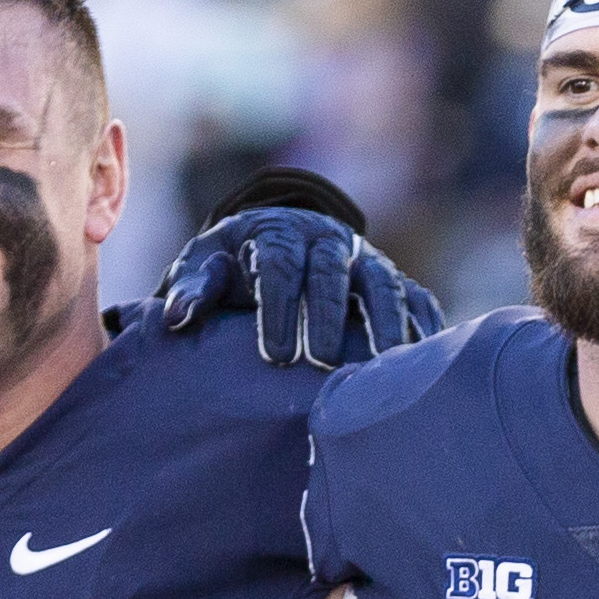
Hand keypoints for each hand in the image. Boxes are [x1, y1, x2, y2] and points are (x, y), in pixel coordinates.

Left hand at [156, 189, 445, 368]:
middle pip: (333, 274)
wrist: (280, 241)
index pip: (281, 265)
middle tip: (321, 361)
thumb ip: (195, 287)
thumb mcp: (207, 265)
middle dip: (329, 317)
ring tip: (380, 365)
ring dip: (384, 324)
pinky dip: (421, 325)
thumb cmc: (237, 265)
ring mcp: (366, 259)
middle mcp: (328, 240)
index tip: (273, 354)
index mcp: (279, 233)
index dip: (279, 308)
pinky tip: (421, 360)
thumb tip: (177, 317)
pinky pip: (415, 298)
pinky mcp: (392, 280)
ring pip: (382, 285)